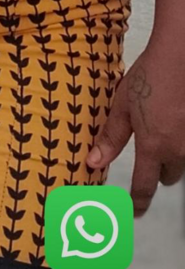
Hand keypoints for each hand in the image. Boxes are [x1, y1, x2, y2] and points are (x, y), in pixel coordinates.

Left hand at [86, 41, 184, 215]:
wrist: (179, 56)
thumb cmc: (150, 76)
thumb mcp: (122, 105)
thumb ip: (110, 137)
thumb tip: (92, 162)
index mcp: (153, 147)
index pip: (144, 187)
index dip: (138, 203)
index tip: (133, 212)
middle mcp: (177, 150)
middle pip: (167, 178)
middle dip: (156, 173)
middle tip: (145, 155)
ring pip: (182, 163)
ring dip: (171, 157)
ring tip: (160, 132)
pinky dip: (181, 141)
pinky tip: (173, 122)